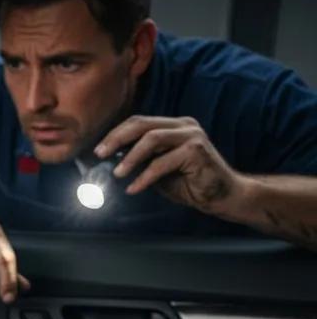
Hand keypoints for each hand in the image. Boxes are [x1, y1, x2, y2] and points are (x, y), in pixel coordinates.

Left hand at [96, 115, 244, 213]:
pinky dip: (145, 176)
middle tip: (100, 154)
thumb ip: (140, 162)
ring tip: (117, 174)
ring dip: (130, 157)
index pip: (138, 122)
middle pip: (142, 125)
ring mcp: (192, 136)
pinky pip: (163, 162)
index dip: (116, 134)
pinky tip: (134, 188)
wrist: (221, 196)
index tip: (98, 150)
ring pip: (152, 139)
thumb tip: (109, 163)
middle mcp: (183, 125)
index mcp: (173, 126)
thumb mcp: (157, 170)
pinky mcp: (197, 151)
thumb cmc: (188, 183)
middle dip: (117, 139)